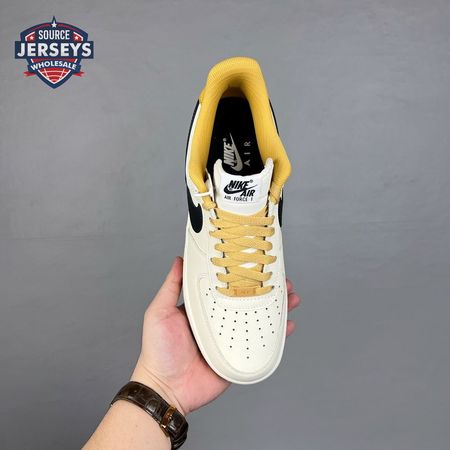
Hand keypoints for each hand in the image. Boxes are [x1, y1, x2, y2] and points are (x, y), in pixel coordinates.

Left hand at [132, 257, 300, 415]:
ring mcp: (229, 339)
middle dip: (266, 290)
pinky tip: (288, 326)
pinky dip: (277, 337)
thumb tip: (179, 260)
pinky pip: (260, 345)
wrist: (165, 388)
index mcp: (202, 308)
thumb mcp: (159, 312)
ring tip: (290, 298)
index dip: (242, 275)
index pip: (226, 286)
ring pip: (257, 320)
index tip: (256, 264)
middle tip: (282, 280)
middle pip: (247, 301)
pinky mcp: (237, 357)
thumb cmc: (158, 351)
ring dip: (275, 309)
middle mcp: (218, 321)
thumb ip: (171, 287)